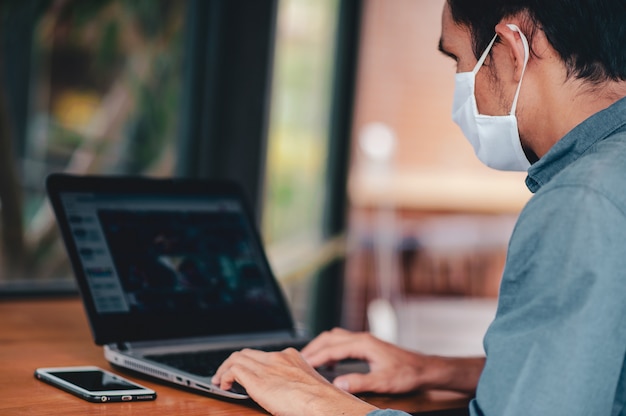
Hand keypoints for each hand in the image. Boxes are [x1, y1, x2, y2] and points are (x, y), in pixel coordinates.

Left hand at [211, 347, 377, 415]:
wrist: (323, 404)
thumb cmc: (321, 402)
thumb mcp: (308, 385)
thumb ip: (295, 383)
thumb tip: (288, 395)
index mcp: (292, 357)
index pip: (265, 354)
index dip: (251, 363)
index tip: (246, 371)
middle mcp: (278, 357)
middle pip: (248, 353)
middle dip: (234, 363)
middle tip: (227, 375)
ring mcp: (267, 366)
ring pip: (237, 357)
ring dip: (225, 368)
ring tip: (221, 380)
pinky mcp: (257, 379)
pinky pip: (233, 370)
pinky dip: (225, 376)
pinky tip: (224, 386)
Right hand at [301, 328, 483, 394]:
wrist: (425, 369)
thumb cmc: (407, 374)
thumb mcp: (383, 381)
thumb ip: (359, 382)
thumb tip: (337, 384)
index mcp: (363, 343)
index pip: (331, 348)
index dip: (315, 357)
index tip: (301, 364)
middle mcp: (362, 338)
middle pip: (330, 337)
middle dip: (313, 347)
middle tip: (299, 360)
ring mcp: (365, 340)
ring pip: (335, 337)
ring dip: (322, 346)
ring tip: (310, 360)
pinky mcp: (368, 346)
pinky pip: (343, 342)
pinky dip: (331, 349)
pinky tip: (330, 362)